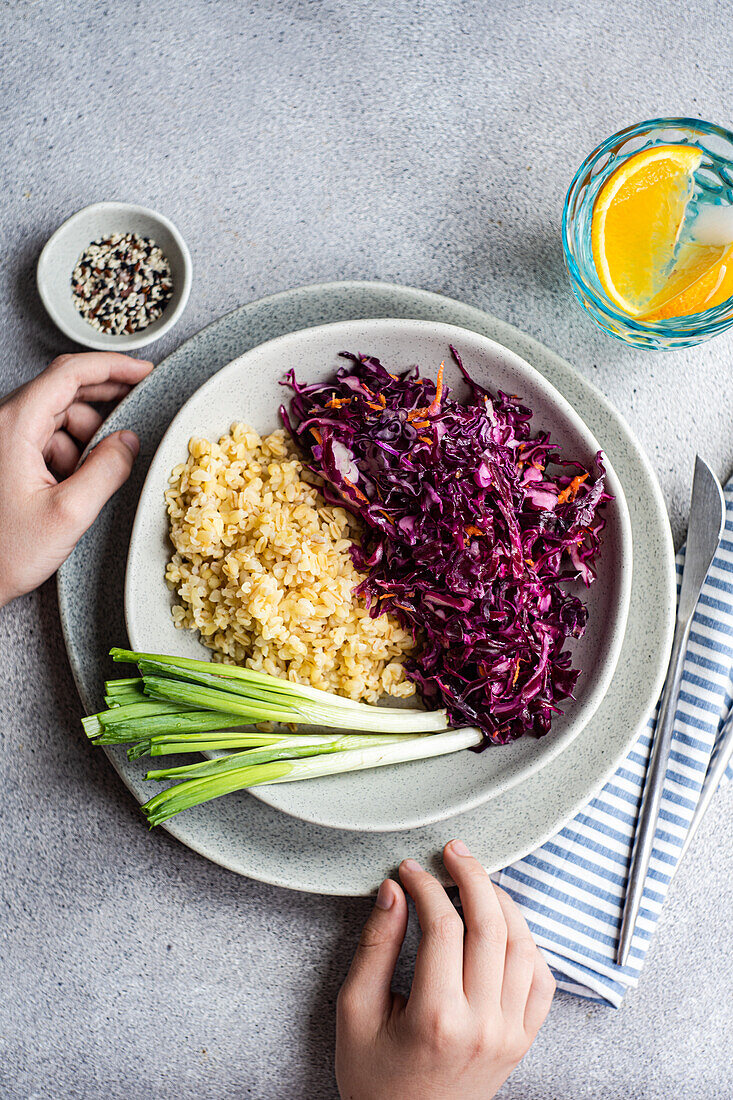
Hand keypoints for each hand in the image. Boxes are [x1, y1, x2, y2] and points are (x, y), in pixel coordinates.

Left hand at [0, 352, 152, 606]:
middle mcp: (5, 424)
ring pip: (60, 417)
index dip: (112, 367)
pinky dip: (71, 453)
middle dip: (105, 404)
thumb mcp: (69, 514)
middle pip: (65, 391)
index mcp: (15, 426)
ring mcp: (5, 440)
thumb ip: (106, 471)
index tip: (143, 371)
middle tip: (137, 417)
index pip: (69, 373)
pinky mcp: (7, 457)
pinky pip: (48, 439)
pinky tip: (76, 483)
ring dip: (87, 437)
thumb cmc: (2, 552)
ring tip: (95, 474)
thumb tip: (130, 442)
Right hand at [336, 840, 554, 1099]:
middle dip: (472, 877)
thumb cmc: (375, 1078)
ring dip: (502, 902)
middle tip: (453, 852)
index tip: (408, 869)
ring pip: (524, 946)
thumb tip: (394, 891)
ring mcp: (510, 1034)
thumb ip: (375, 947)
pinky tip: (505, 925)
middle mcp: (483, 1024)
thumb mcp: (355, 1012)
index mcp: (436, 1018)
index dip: (426, 886)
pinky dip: (529, 943)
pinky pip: (542, 979)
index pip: (442, 926)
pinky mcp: (522, 1040)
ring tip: (477, 880)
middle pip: (491, 926)